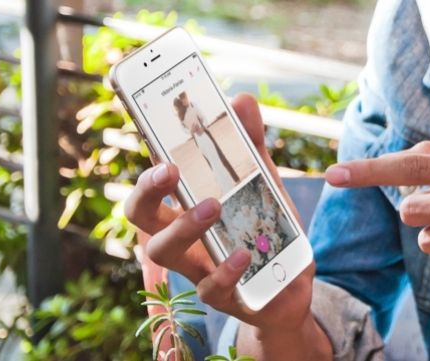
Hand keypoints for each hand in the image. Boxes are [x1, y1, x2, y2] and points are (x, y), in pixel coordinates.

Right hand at [126, 94, 326, 358]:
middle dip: (146, 190)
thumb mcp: (263, 181)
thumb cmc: (263, 229)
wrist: (290, 285)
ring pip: (163, 251)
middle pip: (140, 215)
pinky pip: (211, 288)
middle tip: (168, 169)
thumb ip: (251, 143)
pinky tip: (243, 253)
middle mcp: (180, 236)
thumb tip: (242, 100)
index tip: (151, 134)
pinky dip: (226, 270)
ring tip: (212, 205)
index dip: (145, 157)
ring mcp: (196, 268)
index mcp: (183, 205)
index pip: (152, 181)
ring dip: (183, 225)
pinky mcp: (223, 296)